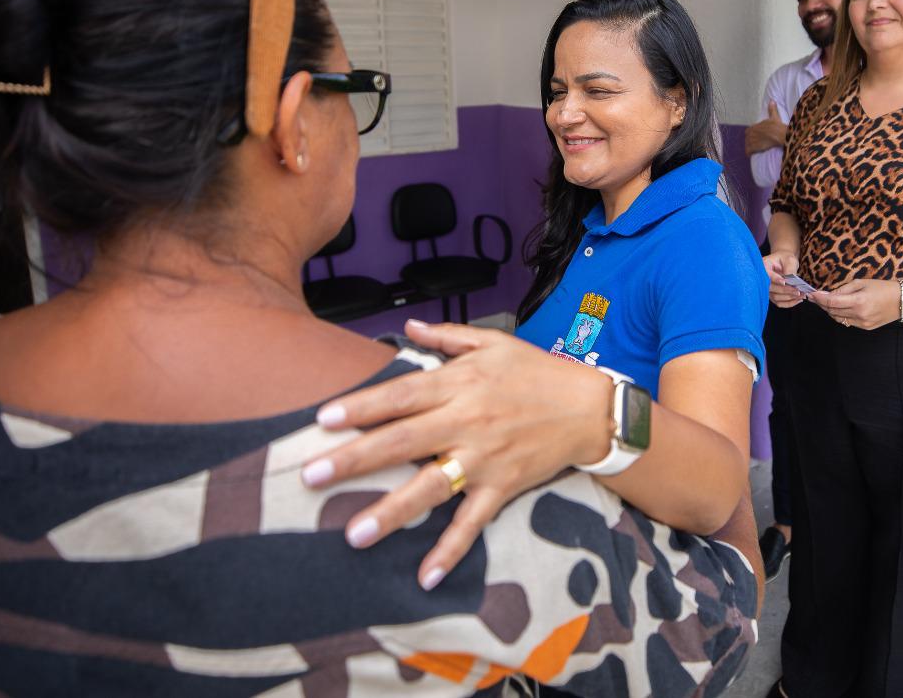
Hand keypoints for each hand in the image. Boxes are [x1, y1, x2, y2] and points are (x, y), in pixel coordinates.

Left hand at [300, 319, 611, 589]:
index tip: (323, 419)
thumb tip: (407, 327)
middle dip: (355, 459)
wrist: (591, 408)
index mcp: (459, 383)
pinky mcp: (503, 487)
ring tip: (354, 533)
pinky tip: (425, 575)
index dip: (361, 406)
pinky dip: (450, 549)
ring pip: (430, 487)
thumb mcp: (495, 343)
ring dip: (391, 511)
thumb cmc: (539, 372)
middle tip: (311, 475)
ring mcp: (484, 458)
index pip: (401, 394)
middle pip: (402, 441)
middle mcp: (467, 421)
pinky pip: (473, 522)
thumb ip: (447, 337)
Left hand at [744, 102, 788, 154]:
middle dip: (749, 141)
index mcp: (755, 126)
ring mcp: (752, 140)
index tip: (754, 137)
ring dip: (749, 147)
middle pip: (747, 138)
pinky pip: (748, 151)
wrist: (779, 134)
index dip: (751, 134)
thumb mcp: (774, 116)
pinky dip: (748, 153)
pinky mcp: (754, 147)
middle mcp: (752, 133)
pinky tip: (750, 154)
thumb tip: (772, 100)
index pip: (748, 131)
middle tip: (753, 144)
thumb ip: (771, 109)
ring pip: (747, 144)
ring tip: (751, 150)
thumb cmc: (777, 125)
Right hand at [762, 250, 804, 307]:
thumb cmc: (786, 259)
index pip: (768, 275)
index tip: (784, 282)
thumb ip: (789, 268)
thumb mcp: (789, 259)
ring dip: (789, 297)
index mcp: (764, 267)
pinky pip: (779, 303)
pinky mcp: (772, 296)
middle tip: (798, 291)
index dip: (776, 279)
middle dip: (786, 290)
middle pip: (772, 288)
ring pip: (776, 297)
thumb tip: (791, 280)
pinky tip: (798, 299)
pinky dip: (789, 303)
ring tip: (802, 295)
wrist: (784, 263)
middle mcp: (762, 280)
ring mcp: (767, 289)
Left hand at [807, 278, 901, 328]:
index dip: (819, 298)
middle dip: (822, 304)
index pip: (831, 302)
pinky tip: (841, 308)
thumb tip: (827, 294)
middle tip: (816, 297)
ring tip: (827, 302)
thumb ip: (843, 290)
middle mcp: (859, 315)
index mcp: (858, 301)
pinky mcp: (866, 327)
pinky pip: (847, 322)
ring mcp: (863, 323)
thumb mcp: (862, 283)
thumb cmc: (882, 287)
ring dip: (830, 311)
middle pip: (832, 311)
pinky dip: (841, 315)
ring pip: (838, 318)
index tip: (811, 294)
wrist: (902, 300)